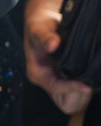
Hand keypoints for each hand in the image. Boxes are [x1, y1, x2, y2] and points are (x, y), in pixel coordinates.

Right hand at [25, 0, 93, 114]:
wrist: (43, 23)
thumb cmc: (40, 26)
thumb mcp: (40, 29)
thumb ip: (46, 37)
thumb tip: (53, 44)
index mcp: (37, 72)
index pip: (55, 88)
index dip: (71, 88)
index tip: (86, 86)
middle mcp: (46, 81)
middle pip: (65, 103)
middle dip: (78, 95)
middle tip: (87, 82)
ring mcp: (56, 82)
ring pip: (73, 103)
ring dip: (83, 95)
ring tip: (88, 80)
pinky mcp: (65, 82)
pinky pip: (77, 97)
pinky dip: (84, 92)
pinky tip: (87, 78)